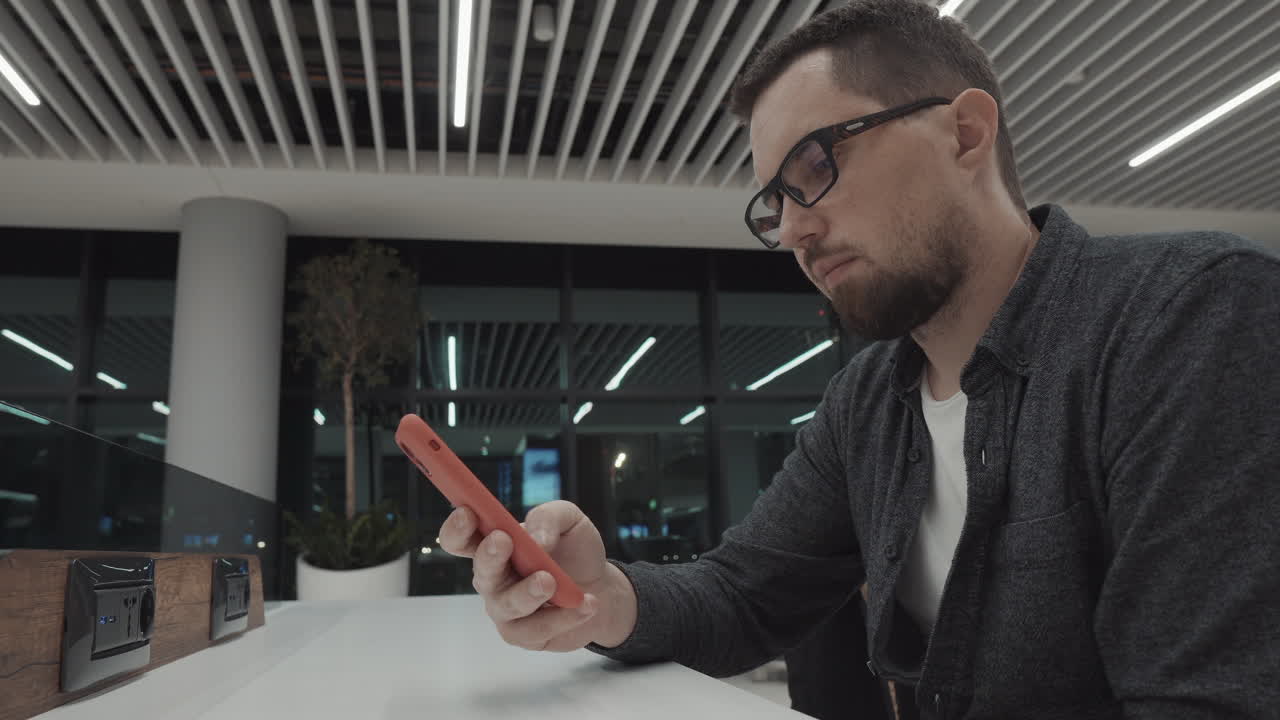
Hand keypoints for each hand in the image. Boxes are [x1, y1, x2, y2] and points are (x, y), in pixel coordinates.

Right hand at [438, 500, 633, 651]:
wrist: (602, 589)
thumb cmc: (576, 552)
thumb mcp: (570, 520)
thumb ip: (548, 517)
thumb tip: (537, 539)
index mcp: (494, 544)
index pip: (461, 538)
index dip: (458, 528)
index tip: (468, 513)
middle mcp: (493, 578)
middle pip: (480, 571)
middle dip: (490, 556)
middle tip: (505, 541)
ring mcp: (505, 607)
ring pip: (508, 604)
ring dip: (527, 592)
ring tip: (550, 581)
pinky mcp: (523, 634)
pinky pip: (537, 628)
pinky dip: (565, 615)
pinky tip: (586, 603)